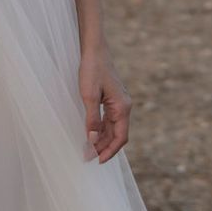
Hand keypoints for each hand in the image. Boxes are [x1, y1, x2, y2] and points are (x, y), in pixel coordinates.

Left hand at [78, 44, 131, 163]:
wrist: (94, 50)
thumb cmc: (92, 70)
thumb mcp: (88, 96)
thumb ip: (92, 119)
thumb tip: (92, 141)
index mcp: (122, 107)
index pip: (120, 137)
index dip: (110, 151)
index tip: (97, 161)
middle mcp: (124, 107)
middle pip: (117, 134)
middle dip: (104, 147)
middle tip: (88, 157)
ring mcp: (119, 103)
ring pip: (113, 128)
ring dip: (102, 139)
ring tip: (88, 148)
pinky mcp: (112, 99)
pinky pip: (109, 119)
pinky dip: (101, 128)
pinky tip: (91, 133)